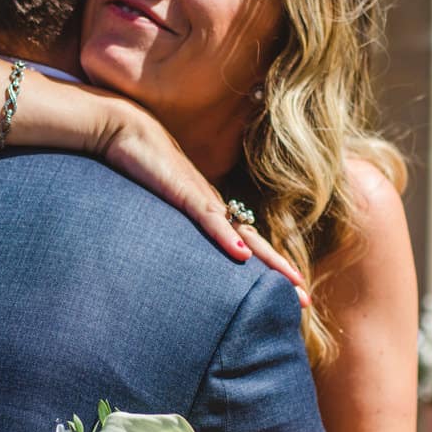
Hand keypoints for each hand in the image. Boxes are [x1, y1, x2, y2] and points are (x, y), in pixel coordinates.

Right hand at [94, 101, 308, 305]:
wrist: (125, 131)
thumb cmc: (139, 168)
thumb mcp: (158, 207)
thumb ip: (169, 230)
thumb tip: (171, 258)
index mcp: (209, 212)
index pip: (246, 244)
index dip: (267, 268)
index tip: (287, 292)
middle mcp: (213, 206)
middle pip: (256, 244)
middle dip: (281, 272)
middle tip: (305, 300)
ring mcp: (202, 199)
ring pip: (244, 234)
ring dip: (270, 261)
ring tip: (292, 282)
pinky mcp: (184, 193)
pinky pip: (209, 219)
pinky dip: (227, 237)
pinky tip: (242, 254)